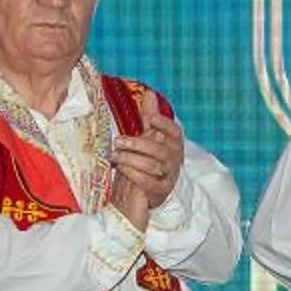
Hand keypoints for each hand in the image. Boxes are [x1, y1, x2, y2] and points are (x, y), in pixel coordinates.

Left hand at [107, 96, 183, 228]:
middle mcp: (173, 161)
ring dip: (131, 158)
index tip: (151, 118)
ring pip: (152, 165)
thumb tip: (149, 93)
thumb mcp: (145, 139)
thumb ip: (148, 117)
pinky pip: (147, 182)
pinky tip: (121, 168)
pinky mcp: (159, 192)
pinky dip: (132, 173)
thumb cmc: (142, 163)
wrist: (137, 197)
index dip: (165, 125)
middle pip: (161, 150)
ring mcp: (168, 178)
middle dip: (138, 144)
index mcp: (172, 146)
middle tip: (118, 141)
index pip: (175, 133)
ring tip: (115, 155)